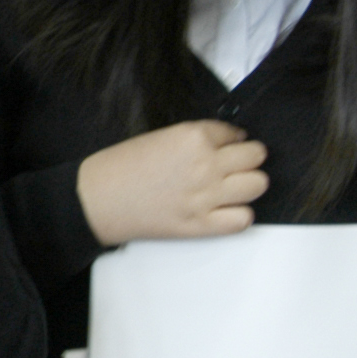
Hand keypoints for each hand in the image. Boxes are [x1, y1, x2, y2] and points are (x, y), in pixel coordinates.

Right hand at [74, 121, 268, 245]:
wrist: (99, 199)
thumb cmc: (122, 167)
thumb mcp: (161, 137)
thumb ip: (195, 139)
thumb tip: (224, 143)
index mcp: (193, 137)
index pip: (235, 133)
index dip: (233, 139)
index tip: (228, 145)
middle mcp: (206, 165)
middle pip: (256, 156)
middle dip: (249, 157)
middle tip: (236, 163)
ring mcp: (206, 197)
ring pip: (257, 185)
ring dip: (249, 183)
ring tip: (233, 186)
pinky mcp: (201, 225)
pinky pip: (243, 219)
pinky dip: (240, 214)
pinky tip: (226, 209)